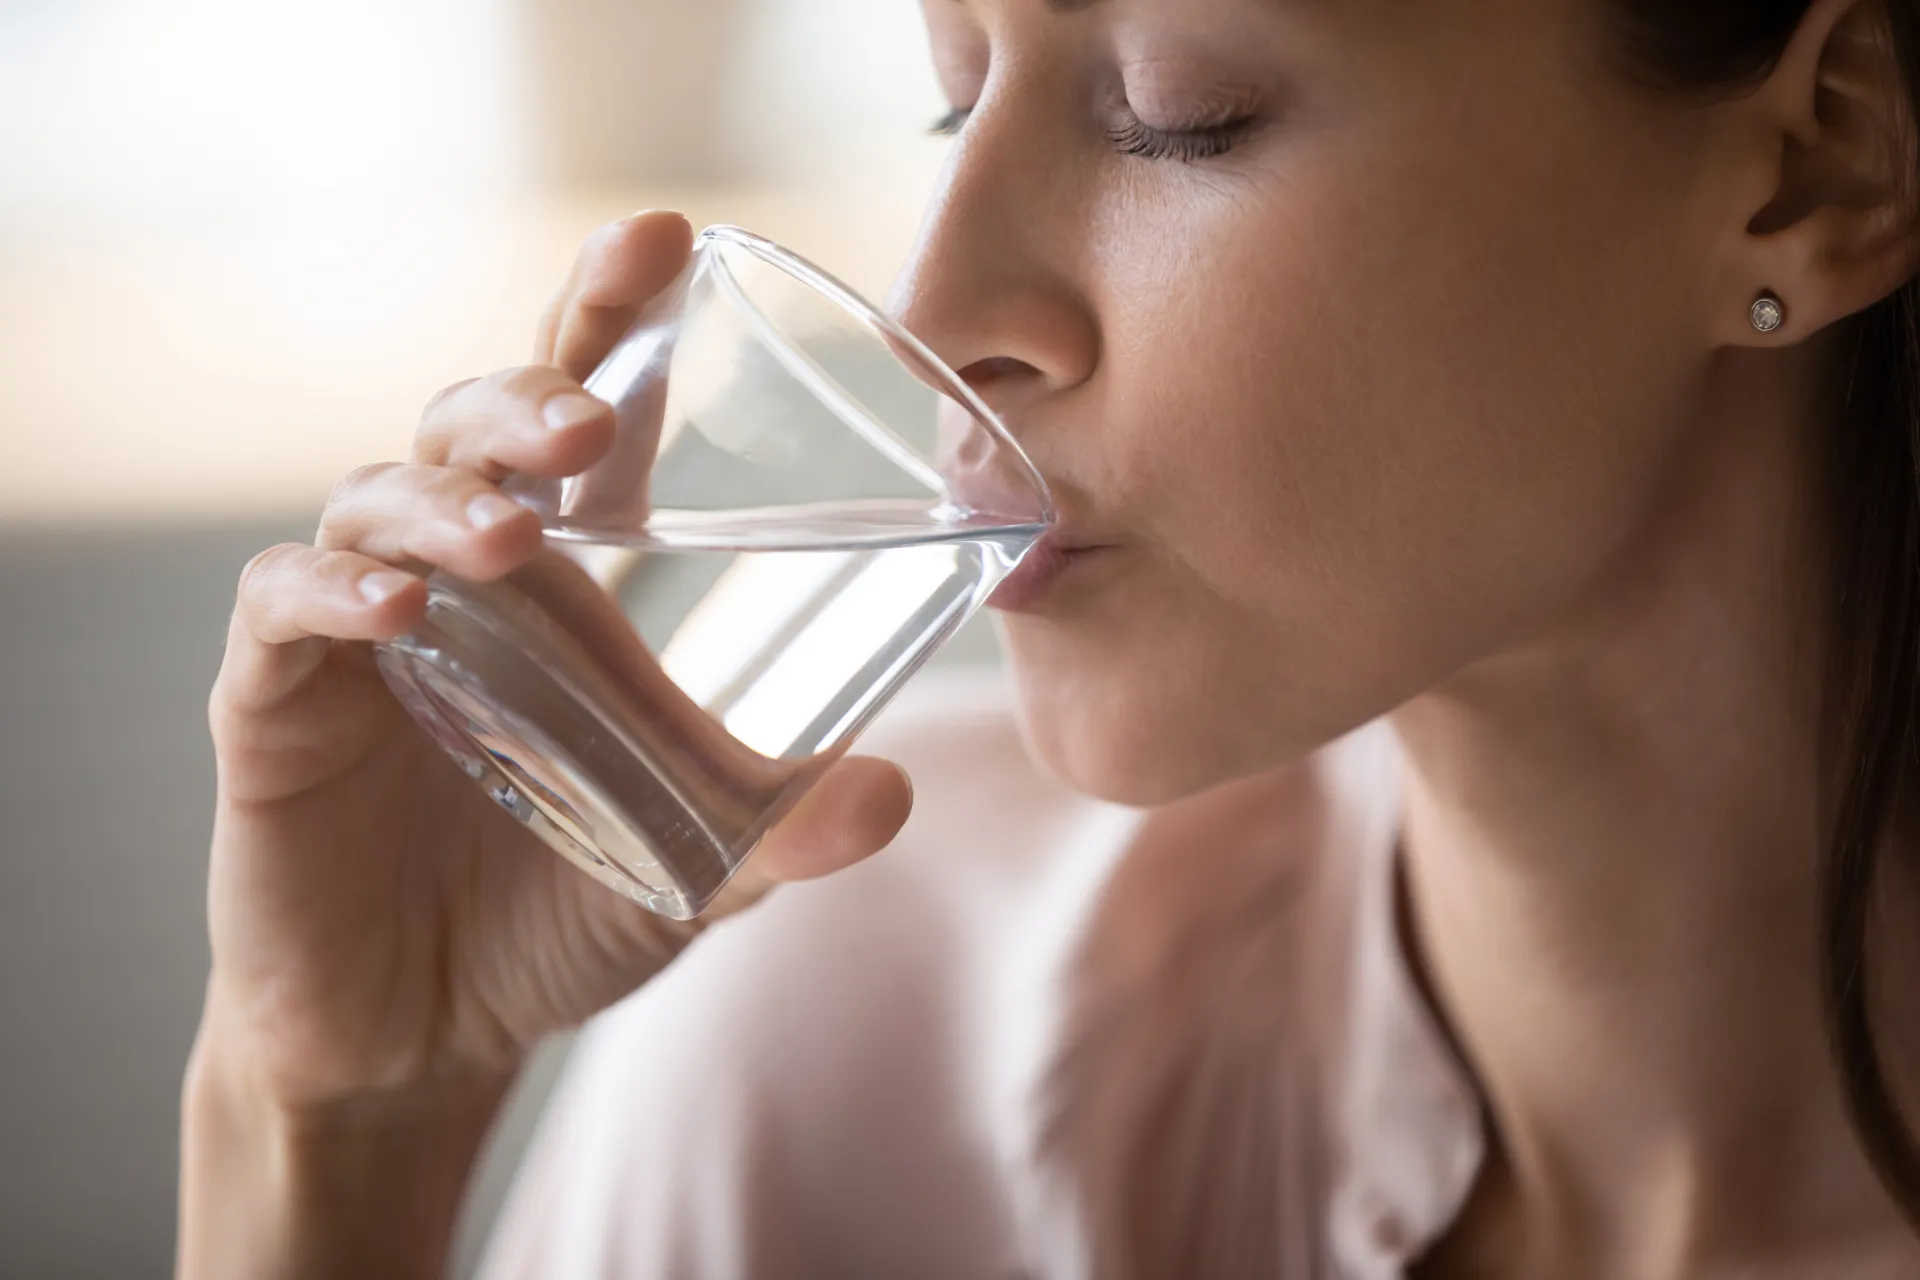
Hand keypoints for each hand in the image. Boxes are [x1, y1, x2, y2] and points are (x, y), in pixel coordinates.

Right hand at [198, 209, 913, 1113]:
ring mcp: (361, 633)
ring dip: (440, 498)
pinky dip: (329, 595)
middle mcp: (460, 576)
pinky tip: (388, 609)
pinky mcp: (277, 708)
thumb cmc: (559, 910)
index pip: (576, 413)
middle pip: (471, 426)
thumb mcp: (695, 866)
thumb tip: (893, 796)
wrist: (428, 1032)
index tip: (666, 237)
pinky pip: (282, 614)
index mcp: (565, 579)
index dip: (607, 314)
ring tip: (506, 536)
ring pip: (374, 497)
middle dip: (523, 397)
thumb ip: (784, 831)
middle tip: (585, 421)